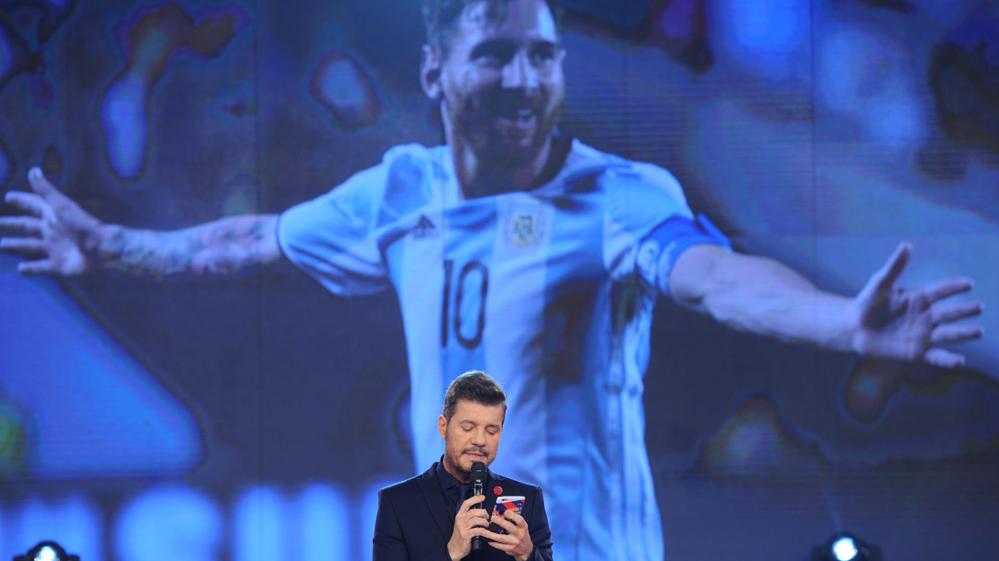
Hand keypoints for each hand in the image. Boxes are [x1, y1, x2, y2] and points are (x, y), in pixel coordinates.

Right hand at [1, 167, 104, 274]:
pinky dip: (31, 268)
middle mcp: (52, 231)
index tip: (9, 196)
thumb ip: (46, 190)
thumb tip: (33, 170)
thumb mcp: (61, 206)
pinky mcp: (58, 265)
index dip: (22, 200)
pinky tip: (20, 268)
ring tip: (0, 245)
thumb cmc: (81, 225)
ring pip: (30, 246)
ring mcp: (55, 248)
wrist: (102, 249)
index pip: (33, 205)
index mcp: (53, 216)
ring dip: (15, 245)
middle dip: (12, 224)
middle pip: (27, 226)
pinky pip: (42, 267)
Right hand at [447, 494, 487, 560]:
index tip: (482, 497)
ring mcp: (463, 527)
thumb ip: (469, 517)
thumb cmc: (460, 536)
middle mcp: (460, 520)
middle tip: (487, 517)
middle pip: (474, 511)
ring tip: (487, 525)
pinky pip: (479, 530)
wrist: (455, 548)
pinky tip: (488, 532)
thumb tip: (480, 511)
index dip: (475, 499)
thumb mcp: (462, 524)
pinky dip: (486, 531)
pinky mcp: (466, 535)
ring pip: (477, 519)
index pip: (466, 503)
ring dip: (485, 522)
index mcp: (459, 516)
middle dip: (483, 513)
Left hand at [482, 509, 533, 560]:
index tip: (505, 512)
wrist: (526, 549)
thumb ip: (513, 519)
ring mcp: (514, 542)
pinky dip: (493, 542)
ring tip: (483, 530)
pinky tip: (488, 539)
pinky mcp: (510, 549)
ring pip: (500, 538)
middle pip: (509, 527)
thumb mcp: (521, 526)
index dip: (512, 515)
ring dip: (490, 534)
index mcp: (523, 527)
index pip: (519, 520)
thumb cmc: (521, 534)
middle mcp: (519, 534)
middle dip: (500, 522)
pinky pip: (499, 546)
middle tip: (492, 518)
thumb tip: (501, 512)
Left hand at [850, 242, 982, 367]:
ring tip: (978, 331)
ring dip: (964, 333)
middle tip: (979, 307)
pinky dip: (948, 359)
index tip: (969, 283)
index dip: (954, 287)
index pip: (941, 291)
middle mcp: (926, 317)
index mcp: (919, 298)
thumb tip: (906, 245)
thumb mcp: (880, 283)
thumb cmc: (867, 303)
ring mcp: (923, 335)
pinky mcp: (916, 352)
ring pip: (948, 334)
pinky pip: (936, 356)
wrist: (853, 328)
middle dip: (964, 310)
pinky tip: (960, 361)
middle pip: (949, 313)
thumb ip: (894, 267)